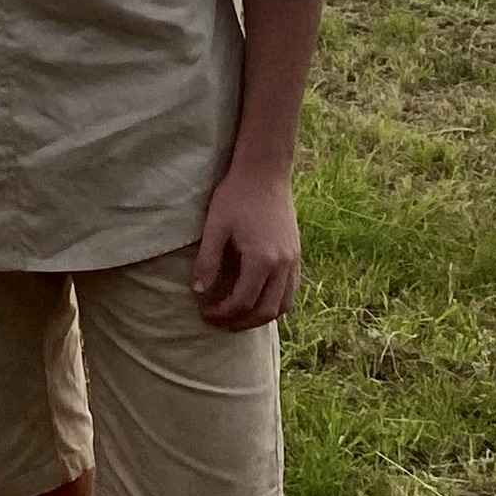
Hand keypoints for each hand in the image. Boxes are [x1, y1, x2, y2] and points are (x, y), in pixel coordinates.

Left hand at [190, 167, 299, 330]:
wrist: (265, 172)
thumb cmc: (236, 196)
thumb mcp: (215, 227)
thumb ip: (208, 261)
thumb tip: (199, 291)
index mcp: (262, 260)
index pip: (243, 301)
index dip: (223, 313)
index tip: (205, 312)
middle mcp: (283, 265)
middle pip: (266, 311)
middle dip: (241, 322)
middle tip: (219, 320)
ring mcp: (294, 261)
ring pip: (283, 305)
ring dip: (260, 316)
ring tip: (237, 315)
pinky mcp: (296, 255)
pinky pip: (290, 291)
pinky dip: (274, 303)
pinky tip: (256, 298)